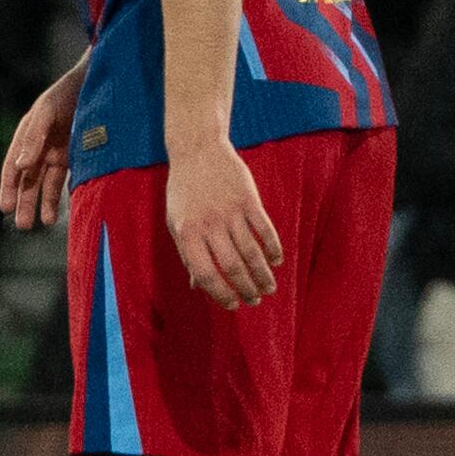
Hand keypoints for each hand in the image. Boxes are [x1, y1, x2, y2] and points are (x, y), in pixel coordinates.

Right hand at [0, 66, 85, 229]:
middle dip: (24, 202)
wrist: (97, 83)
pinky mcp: (74, 157)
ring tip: (42, 223)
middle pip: (27, 180)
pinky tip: (60, 213)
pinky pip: (64, 180)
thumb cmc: (68, 93)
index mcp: (27, 134)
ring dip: (42, 203)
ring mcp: (57, 152)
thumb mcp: (47, 111)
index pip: (12, 166)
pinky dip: (61, 196)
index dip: (8, 187)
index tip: (6, 207)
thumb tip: (20, 165)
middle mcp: (39, 146)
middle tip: (22, 225)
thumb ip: (34, 137)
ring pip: (44, 184)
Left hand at [165, 139, 282, 308]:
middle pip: (232, 267)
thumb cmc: (184, 191)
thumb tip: (197, 286)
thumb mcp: (176, 222)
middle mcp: (208, 225)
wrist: (197, 150)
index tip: (233, 305)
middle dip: (246, 289)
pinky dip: (274, 248)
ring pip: (251, 252)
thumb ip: (188, 253)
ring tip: (269, 289)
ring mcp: (230, 212)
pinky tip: (277, 261)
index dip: (220, 294)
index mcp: (186, 233)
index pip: (205, 274)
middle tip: (256, 300)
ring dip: (263, 274)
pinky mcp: (249, 200)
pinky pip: (264, 230)